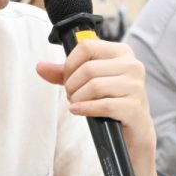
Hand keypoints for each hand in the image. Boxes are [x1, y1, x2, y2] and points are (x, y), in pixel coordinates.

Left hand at [36, 38, 155, 158]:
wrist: (135, 128)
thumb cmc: (111, 99)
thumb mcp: (88, 81)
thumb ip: (65, 73)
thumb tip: (40, 67)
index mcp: (121, 52)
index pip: (87, 46)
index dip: (70, 63)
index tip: (68, 77)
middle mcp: (132, 65)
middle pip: (88, 68)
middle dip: (72, 85)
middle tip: (72, 95)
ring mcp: (135, 86)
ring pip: (94, 86)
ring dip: (78, 98)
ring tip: (77, 104)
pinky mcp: (134, 107)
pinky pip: (103, 105)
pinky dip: (85, 109)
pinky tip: (79, 111)